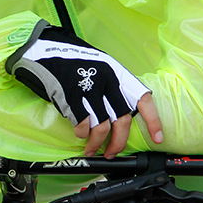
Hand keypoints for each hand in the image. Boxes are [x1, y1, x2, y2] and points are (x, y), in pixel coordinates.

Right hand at [7, 23, 161, 155]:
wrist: (44, 50)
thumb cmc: (72, 61)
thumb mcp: (100, 68)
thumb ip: (112, 88)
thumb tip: (121, 114)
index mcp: (117, 73)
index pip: (143, 99)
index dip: (153, 120)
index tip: (157, 137)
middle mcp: (107, 82)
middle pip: (122, 121)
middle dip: (118, 142)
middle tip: (112, 152)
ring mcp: (90, 90)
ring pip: (102, 128)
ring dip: (97, 143)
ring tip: (92, 149)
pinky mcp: (72, 98)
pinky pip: (82, 125)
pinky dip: (81, 134)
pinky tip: (79, 133)